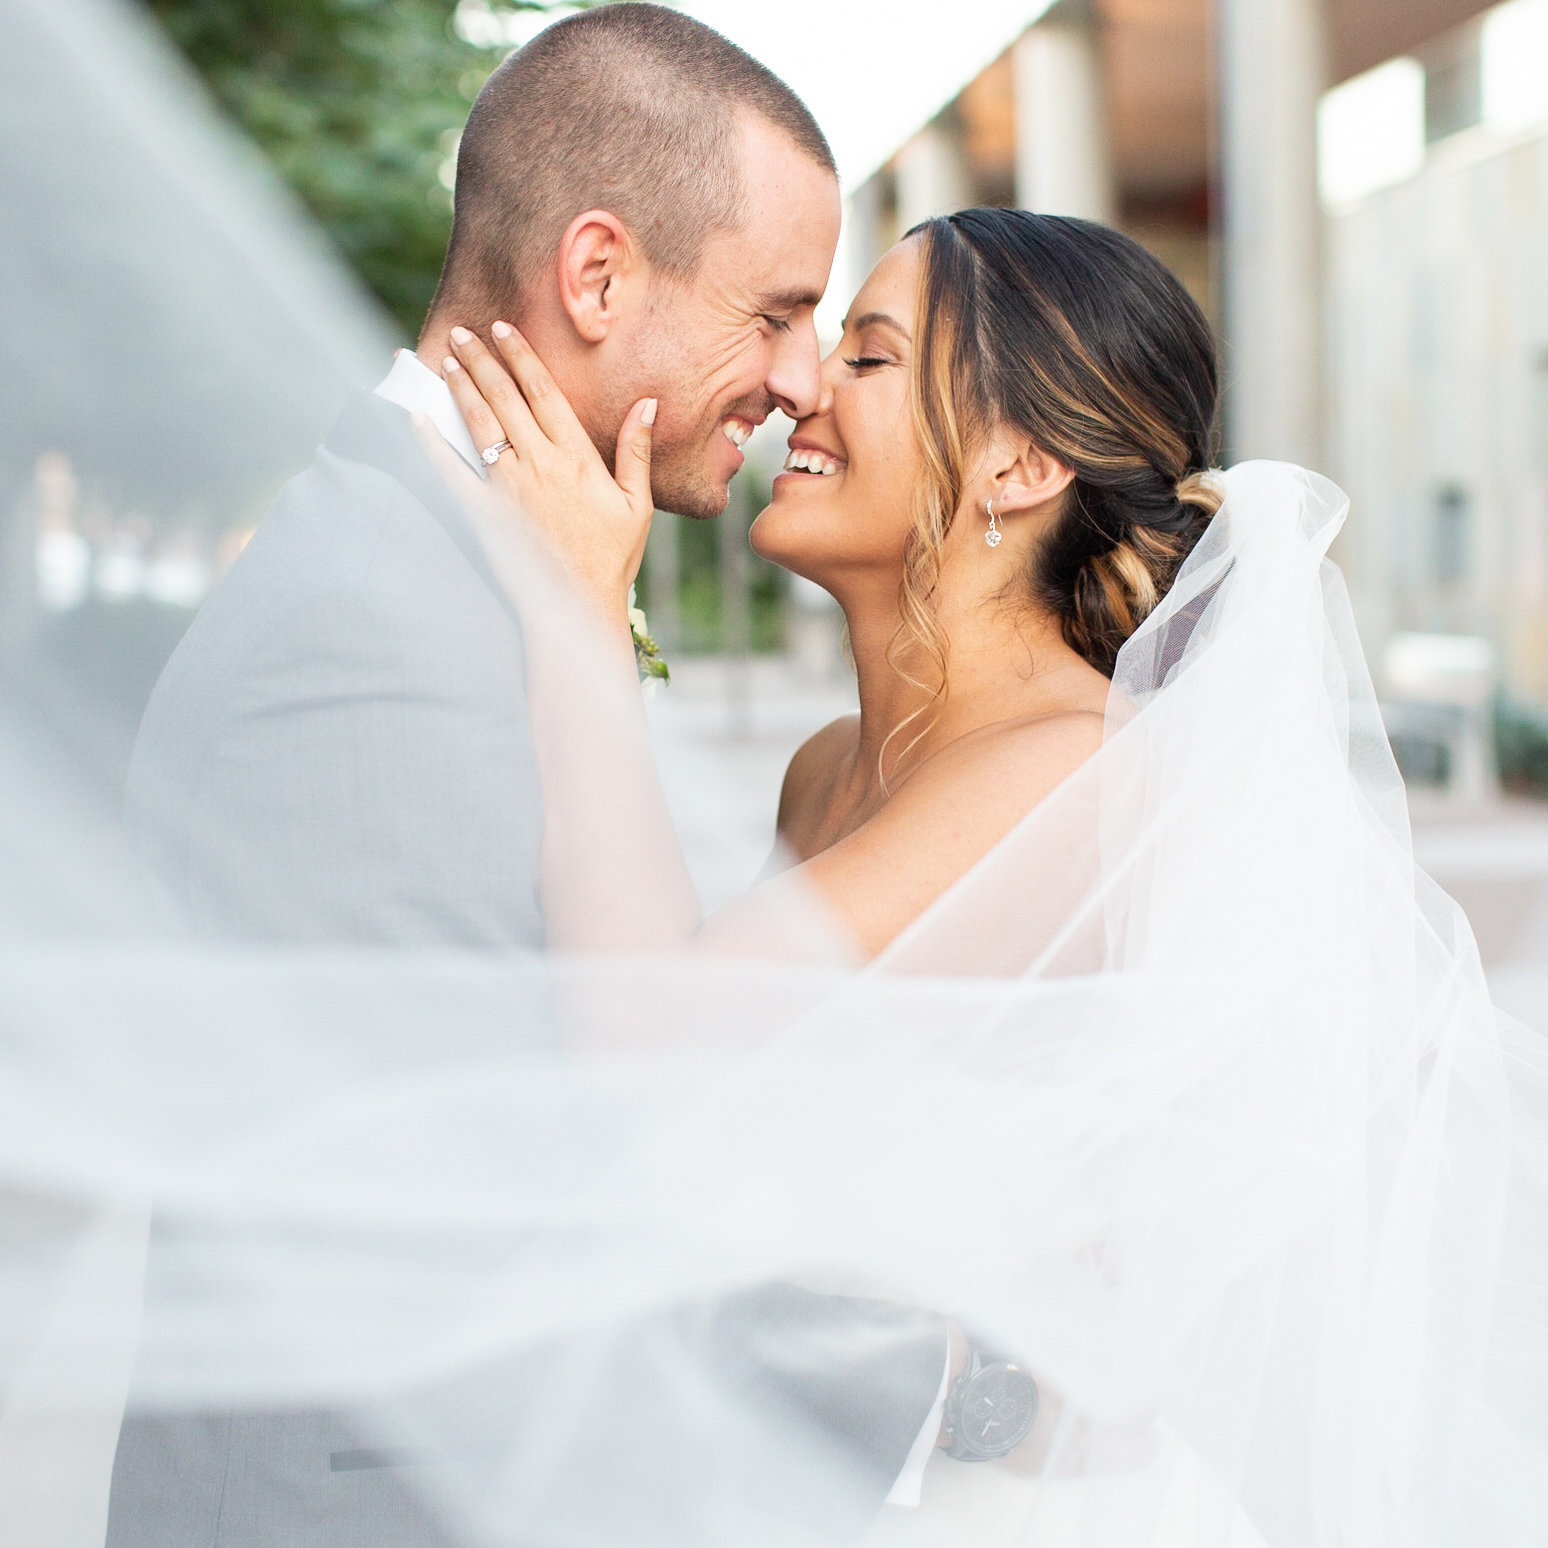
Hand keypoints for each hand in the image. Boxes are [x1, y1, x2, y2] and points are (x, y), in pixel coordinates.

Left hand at [441, 322, 655, 615]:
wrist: (577, 604)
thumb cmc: (612, 558)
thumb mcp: (637, 503)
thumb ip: (636, 450)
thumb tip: (647, 404)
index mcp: (575, 457)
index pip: (543, 392)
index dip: (521, 356)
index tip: (504, 330)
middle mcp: (538, 464)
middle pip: (504, 398)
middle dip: (483, 360)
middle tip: (465, 333)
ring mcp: (507, 487)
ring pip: (478, 424)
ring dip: (460, 387)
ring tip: (447, 358)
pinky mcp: (484, 513)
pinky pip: (451, 472)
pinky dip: (431, 443)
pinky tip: (418, 418)